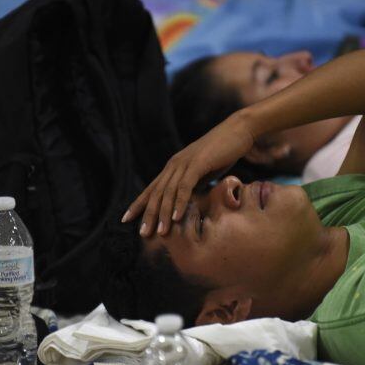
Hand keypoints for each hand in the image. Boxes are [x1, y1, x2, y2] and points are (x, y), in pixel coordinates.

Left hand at [122, 112, 256, 236]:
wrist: (238, 131)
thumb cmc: (222, 152)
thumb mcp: (203, 172)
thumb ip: (192, 185)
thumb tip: (186, 203)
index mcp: (173, 167)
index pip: (152, 188)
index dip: (138, 204)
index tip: (126, 219)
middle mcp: (174, 164)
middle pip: (156, 193)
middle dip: (148, 214)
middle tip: (143, 234)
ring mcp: (185, 163)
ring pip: (168, 191)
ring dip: (163, 213)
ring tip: (160, 232)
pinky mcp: (198, 163)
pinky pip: (185, 186)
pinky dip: (179, 202)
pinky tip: (176, 217)